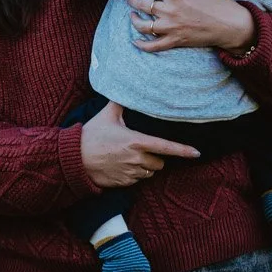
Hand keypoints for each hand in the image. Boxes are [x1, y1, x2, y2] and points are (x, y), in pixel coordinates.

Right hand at [78, 101, 199, 189]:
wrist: (75, 159)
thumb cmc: (91, 135)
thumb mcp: (106, 115)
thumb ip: (119, 103)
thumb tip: (125, 89)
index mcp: (136, 141)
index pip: (166, 147)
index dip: (183, 151)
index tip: (196, 153)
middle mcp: (137, 159)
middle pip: (159, 163)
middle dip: (154, 157)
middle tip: (139, 148)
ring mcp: (131, 173)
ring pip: (149, 172)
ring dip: (144, 166)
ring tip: (127, 157)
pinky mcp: (124, 183)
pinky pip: (137, 180)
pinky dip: (133, 174)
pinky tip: (120, 165)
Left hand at [129, 0, 255, 53]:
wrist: (231, 26)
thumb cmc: (218, 1)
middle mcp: (170, 12)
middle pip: (143, 5)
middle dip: (133, 0)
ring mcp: (172, 28)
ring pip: (145, 26)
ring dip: (134, 20)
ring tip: (132, 15)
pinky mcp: (176, 41)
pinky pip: (155, 46)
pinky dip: (143, 45)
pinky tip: (136, 41)